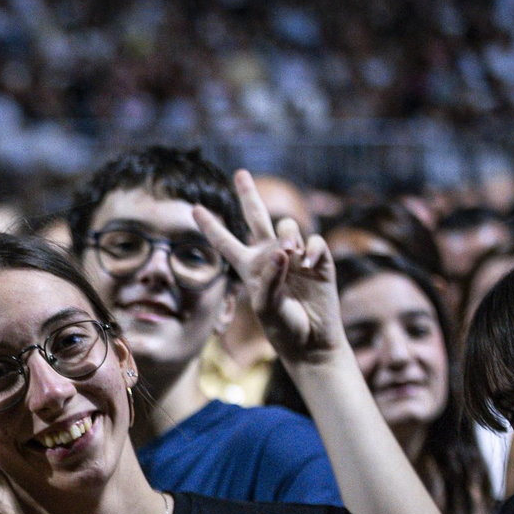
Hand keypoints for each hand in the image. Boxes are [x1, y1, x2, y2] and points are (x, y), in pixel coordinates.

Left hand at [192, 169, 343, 363]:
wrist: (311, 340)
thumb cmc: (283, 327)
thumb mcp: (266, 307)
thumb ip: (269, 279)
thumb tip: (282, 251)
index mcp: (249, 267)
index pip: (225, 242)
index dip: (210, 226)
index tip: (194, 208)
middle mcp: (269, 255)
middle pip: (256, 218)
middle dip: (248, 194)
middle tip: (240, 173)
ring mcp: (294, 255)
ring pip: (287, 227)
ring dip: (287, 237)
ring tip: (290, 256)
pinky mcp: (318, 259)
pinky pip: (314, 240)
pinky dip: (312, 249)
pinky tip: (309, 263)